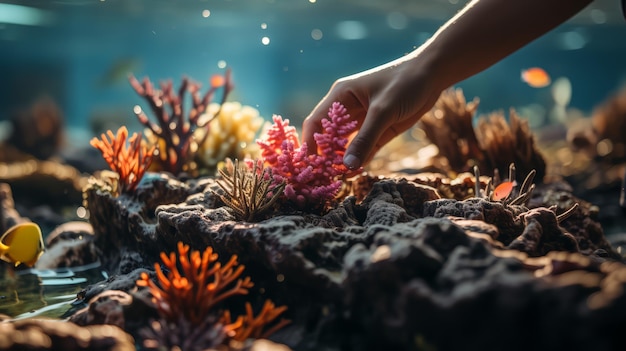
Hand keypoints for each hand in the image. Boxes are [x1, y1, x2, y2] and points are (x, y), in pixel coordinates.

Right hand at [302, 55, 444, 169]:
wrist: (433, 76)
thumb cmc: (404, 83)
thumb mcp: (383, 111)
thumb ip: (365, 139)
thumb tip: (347, 166)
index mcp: (341, 96)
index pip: (317, 122)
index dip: (310, 144)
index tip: (308, 165)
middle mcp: (348, 109)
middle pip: (329, 136)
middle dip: (326, 156)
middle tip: (323, 177)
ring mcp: (364, 120)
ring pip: (347, 145)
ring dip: (343, 160)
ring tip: (338, 178)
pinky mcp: (379, 130)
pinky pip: (365, 148)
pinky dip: (360, 160)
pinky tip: (356, 173)